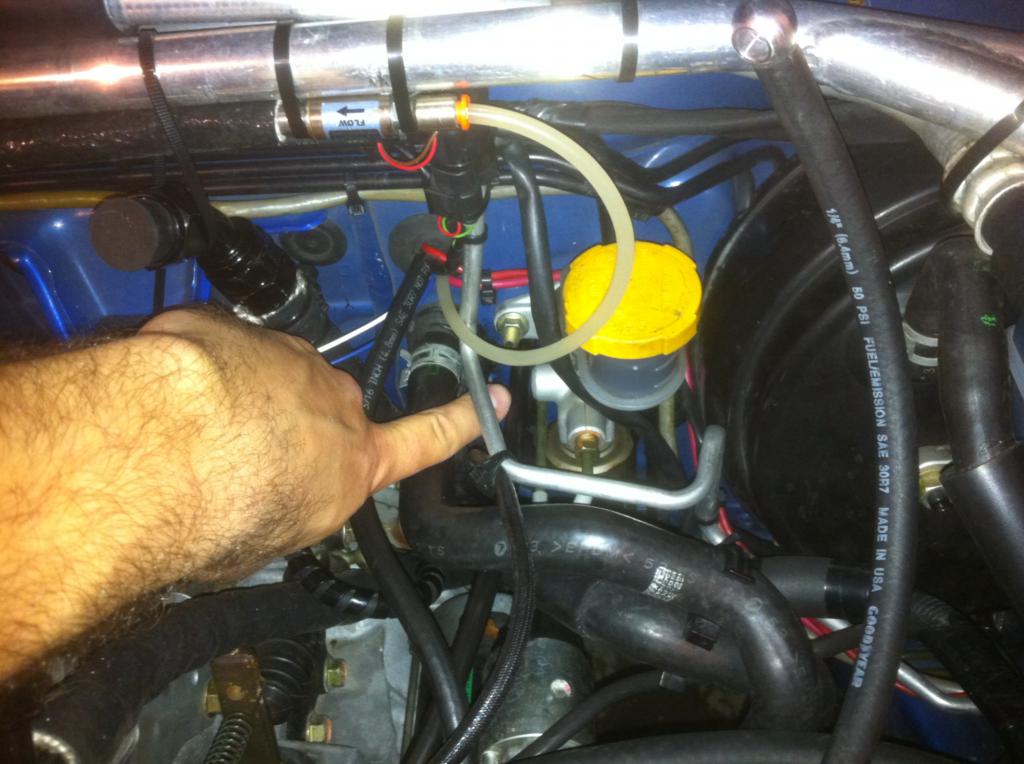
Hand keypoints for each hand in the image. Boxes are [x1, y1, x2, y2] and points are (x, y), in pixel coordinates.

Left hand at [139, 308, 509, 580]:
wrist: (169, 449)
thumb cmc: (222, 515)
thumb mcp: (266, 544)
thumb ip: (281, 514)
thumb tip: (259, 508)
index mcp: (353, 464)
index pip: (425, 439)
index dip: (463, 421)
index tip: (492, 400)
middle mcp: (333, 404)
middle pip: (323, 409)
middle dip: (288, 425)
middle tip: (234, 458)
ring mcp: (287, 359)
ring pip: (269, 375)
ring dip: (237, 398)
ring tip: (192, 437)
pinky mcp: (238, 330)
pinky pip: (221, 348)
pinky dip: (194, 370)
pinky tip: (167, 398)